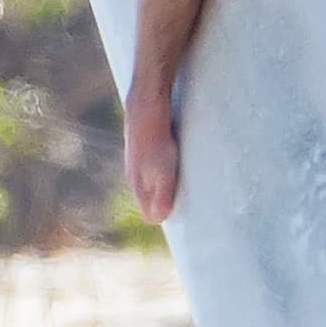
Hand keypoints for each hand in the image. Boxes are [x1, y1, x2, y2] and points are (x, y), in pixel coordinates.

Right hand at [124, 95, 179, 222]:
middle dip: (168, 204)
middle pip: (151, 200)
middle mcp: (134, 176)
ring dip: (168, 186)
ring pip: (153, 183)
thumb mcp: (162, 170)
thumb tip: (158, 220)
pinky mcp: (145, 148)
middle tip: (191, 204)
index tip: (185, 218)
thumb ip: (161, 195)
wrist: (147, 106)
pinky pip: (156, 167)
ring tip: (188, 185)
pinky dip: (167, 170)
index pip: (149, 214)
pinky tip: (179, 163)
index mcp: (137, 186)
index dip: (166, 217)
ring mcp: (138, 161)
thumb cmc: (156, 139)